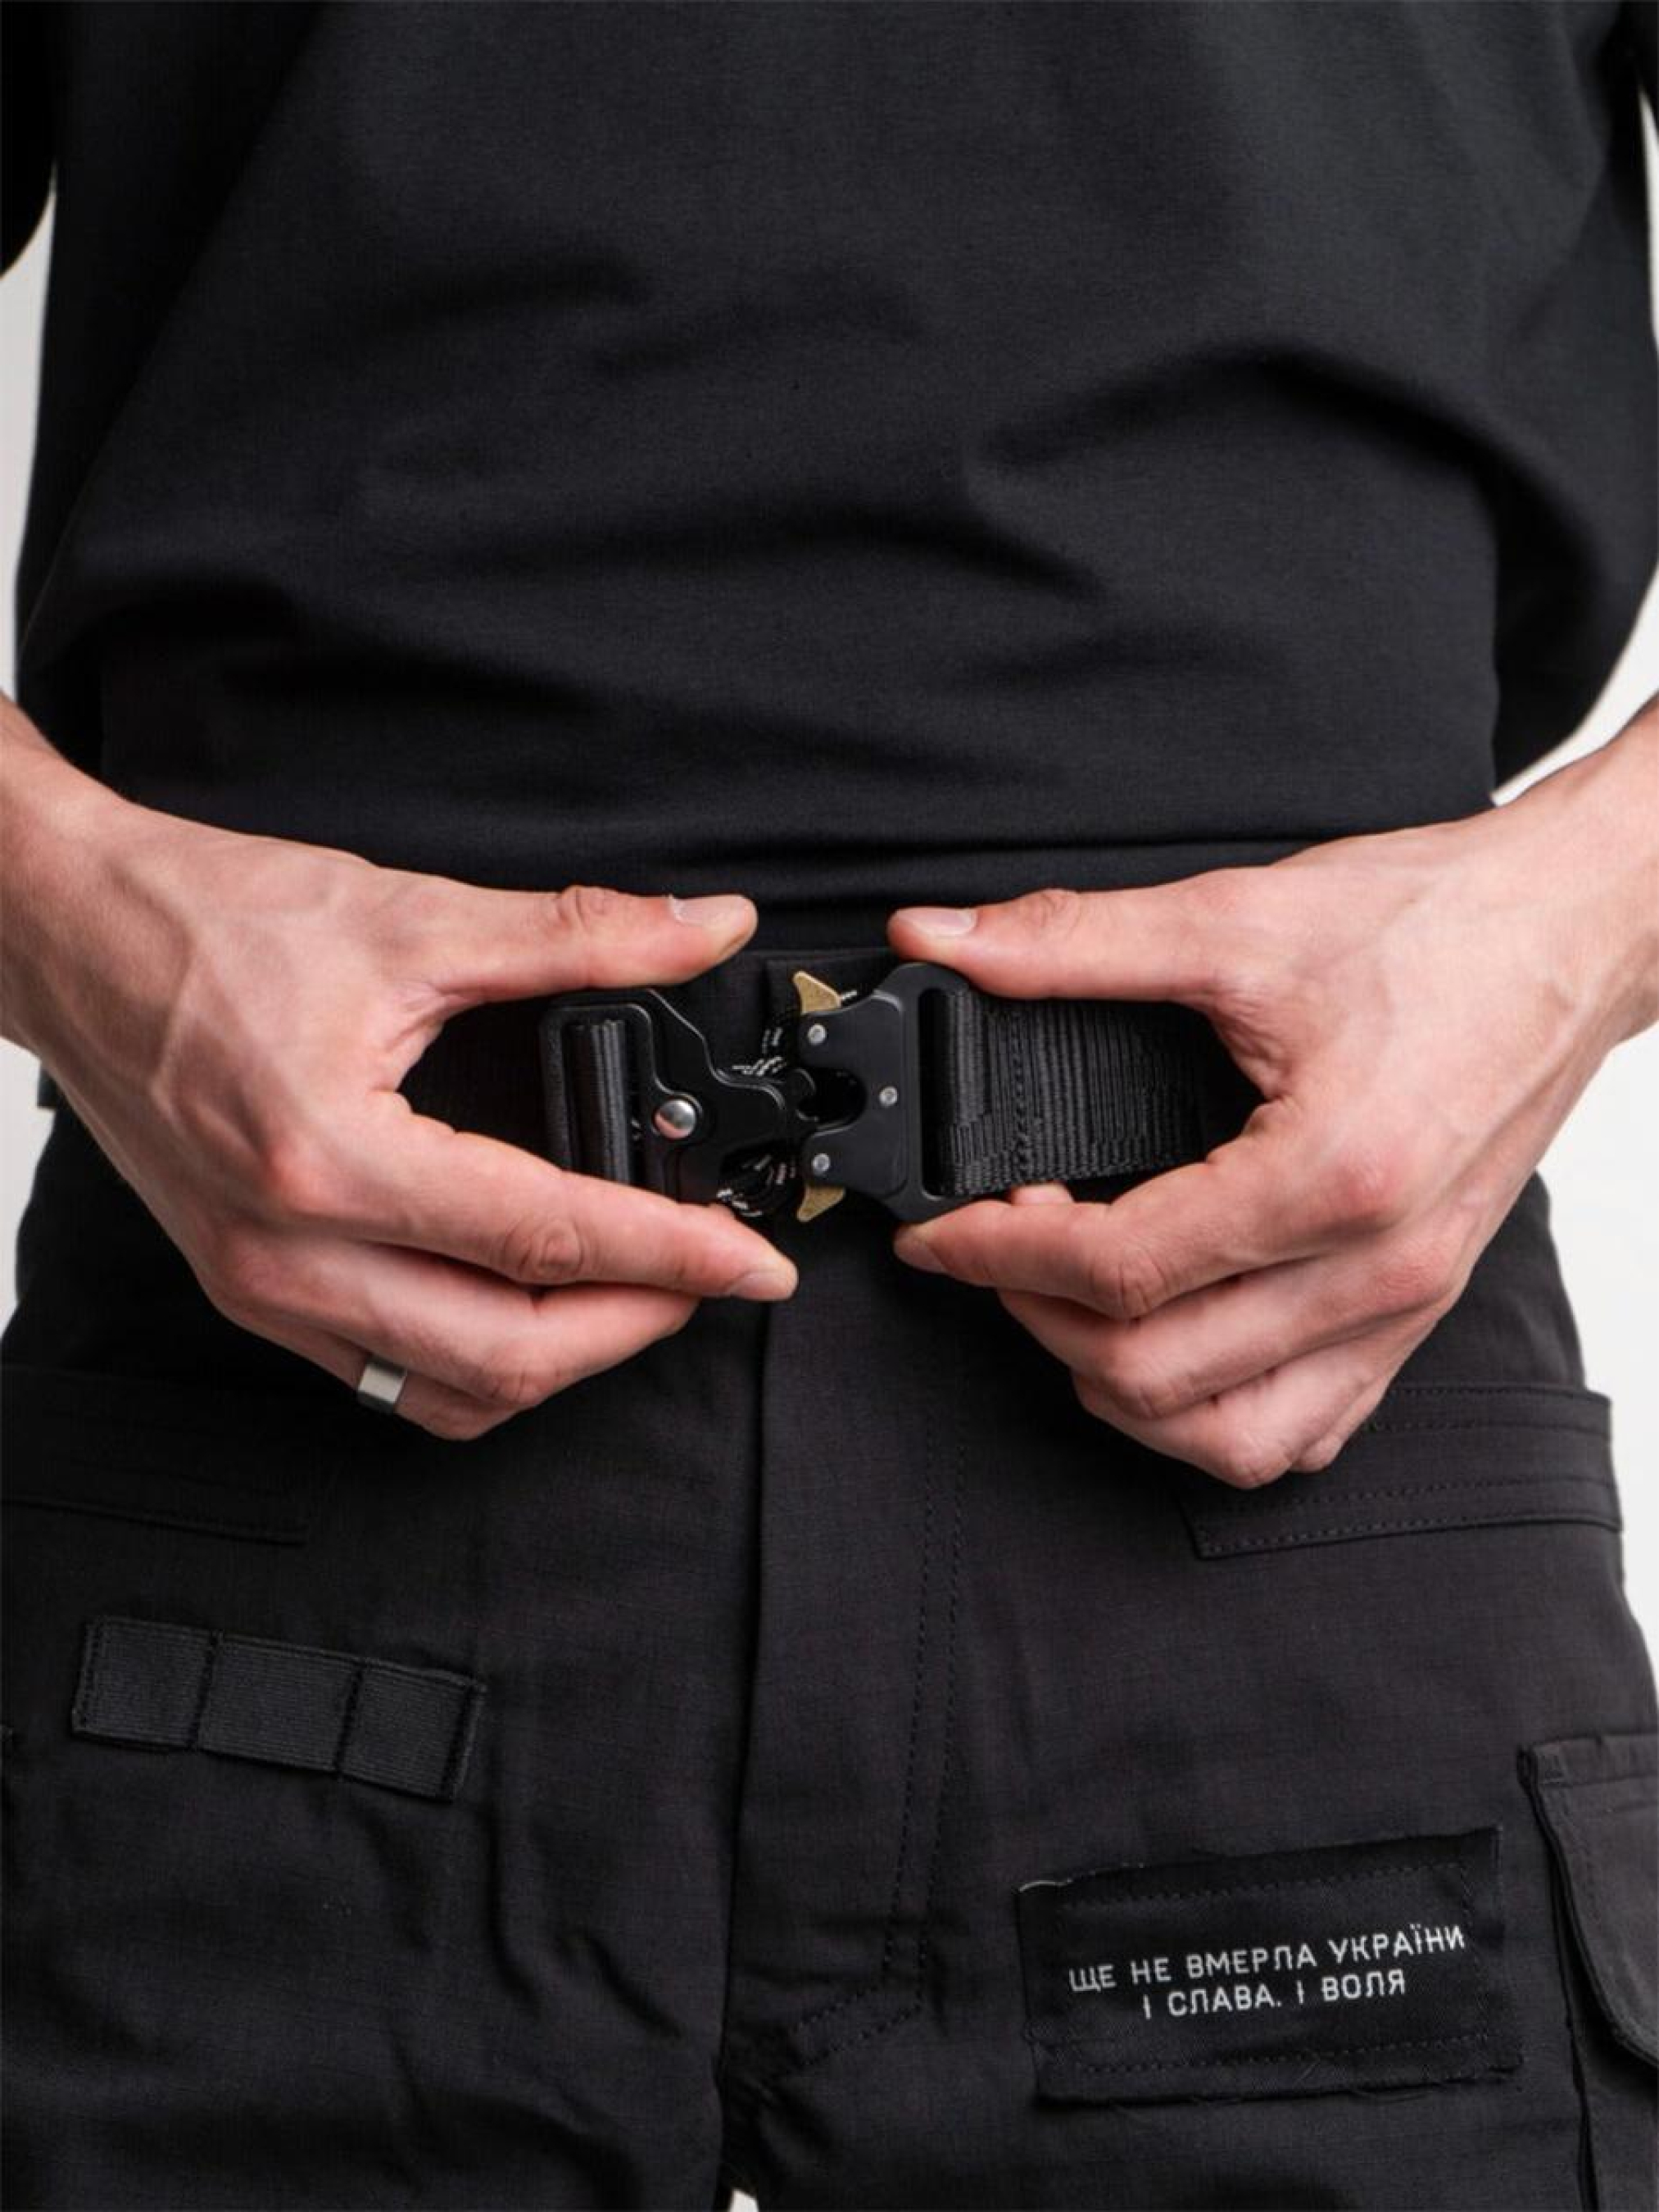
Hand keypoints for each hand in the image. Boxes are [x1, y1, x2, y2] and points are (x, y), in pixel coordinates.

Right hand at [2, 706, 795, 1437]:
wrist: (62, 931)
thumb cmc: (203, 919)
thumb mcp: (408, 916)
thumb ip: (577, 934)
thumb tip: (705, 926)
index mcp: (332, 1158)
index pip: (549, 1240)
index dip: (676, 1257)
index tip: (758, 1265)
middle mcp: (289, 1251)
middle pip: (508, 1354)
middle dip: (636, 1327)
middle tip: (709, 1279)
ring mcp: (260, 1287)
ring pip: (447, 1391)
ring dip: (559, 1361)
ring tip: (633, 1296)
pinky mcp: (246, 1290)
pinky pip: (384, 1379)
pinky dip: (477, 1366)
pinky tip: (525, 1306)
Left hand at [887, 712, 1658, 1485]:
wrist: (1576, 928)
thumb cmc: (1441, 925)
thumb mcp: (1238, 918)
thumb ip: (1073, 943)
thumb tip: (946, 942)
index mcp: (1331, 1175)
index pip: (1120, 1273)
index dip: (997, 1256)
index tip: (939, 1231)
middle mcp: (1377, 1267)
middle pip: (1156, 1376)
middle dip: (1039, 1321)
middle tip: (998, 1248)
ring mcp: (1405, 1305)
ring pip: (1230, 1438)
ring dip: (1121, 1390)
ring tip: (1069, 1306)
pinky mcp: (1419, 1311)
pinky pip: (1308, 1429)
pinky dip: (1216, 1414)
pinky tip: (1173, 1342)